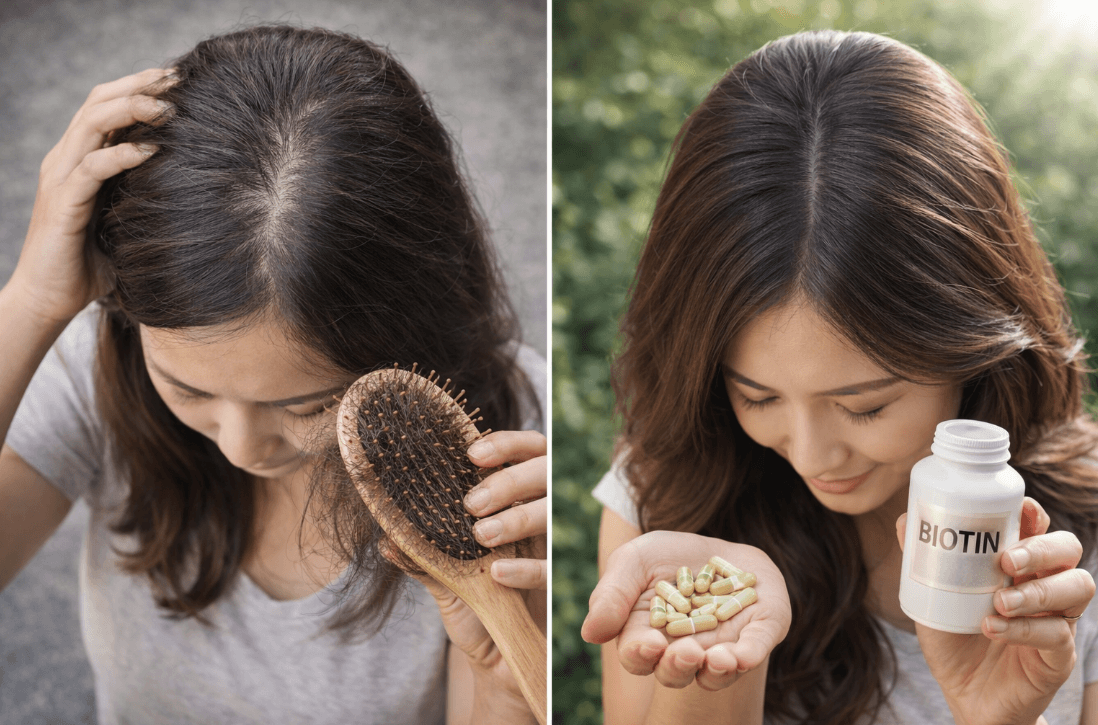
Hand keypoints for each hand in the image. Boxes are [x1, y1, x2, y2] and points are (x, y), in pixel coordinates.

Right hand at [8, 68, 173, 324]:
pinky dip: (122, 154)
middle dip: (138, 85)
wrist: (49, 300)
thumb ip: (145, 199)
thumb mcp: (125, 222)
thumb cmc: (92, 265)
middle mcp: (66, 161)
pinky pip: (92, 168)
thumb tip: (194, 190)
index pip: (104, 106)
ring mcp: (60, 179)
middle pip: (97, 102)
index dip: (138, 87)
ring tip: (169, 107)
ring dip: (131, 110)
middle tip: (178, 78)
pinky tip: (152, 150)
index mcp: (79, 159)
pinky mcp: (63, 204)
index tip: (178, 80)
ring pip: (91, 124)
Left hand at [382, 429, 545, 710]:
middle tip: (471, 503)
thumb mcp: (441, 577)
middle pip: (543, 473)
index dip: (506, 445)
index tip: (473, 453)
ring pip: (551, 514)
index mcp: (513, 498)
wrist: (492, 654)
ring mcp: (550, 546)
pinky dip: (525, 568)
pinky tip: (497, 573)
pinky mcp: (556, 585)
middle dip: (508, 481)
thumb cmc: (470, 602)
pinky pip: (550, 568)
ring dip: (517, 518)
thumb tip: (386, 541)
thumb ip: (419, 558)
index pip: (524, 452)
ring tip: (482, 535)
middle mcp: (538, 513)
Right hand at [582, 531, 790, 690]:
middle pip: (675, 673)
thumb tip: (590, 634)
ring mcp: (722, 646)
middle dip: (679, 666)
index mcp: (648, 637)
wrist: (718, 543)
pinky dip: (749, 655)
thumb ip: (611, 594)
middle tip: (686, 651)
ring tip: (719, 658)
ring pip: (716, 673)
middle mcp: (684, 650)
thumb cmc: (668, 556)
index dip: (642, 655)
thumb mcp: (634, 561)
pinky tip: (742, 655)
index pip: (639, 656)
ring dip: (717, 670)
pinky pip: (754, 650)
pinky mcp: (757, 633)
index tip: (650, 643)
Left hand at [896, 497, 1094, 724]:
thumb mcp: (932, 596)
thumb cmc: (954, 638)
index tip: (1023, 509)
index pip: (1039, 528)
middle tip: (1007, 560)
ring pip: (1078, 586)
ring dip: (1038, 590)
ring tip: (1000, 601)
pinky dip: (1025, 629)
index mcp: (1018, 565)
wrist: (964, 694)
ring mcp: (1057, 619)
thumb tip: (906, 519)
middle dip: (1041, 548)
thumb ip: (923, 560)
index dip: (1036, 515)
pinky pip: (1058, 634)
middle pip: (1067, 549)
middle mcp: (1044, 585)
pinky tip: (994, 628)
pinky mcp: (1059, 654)